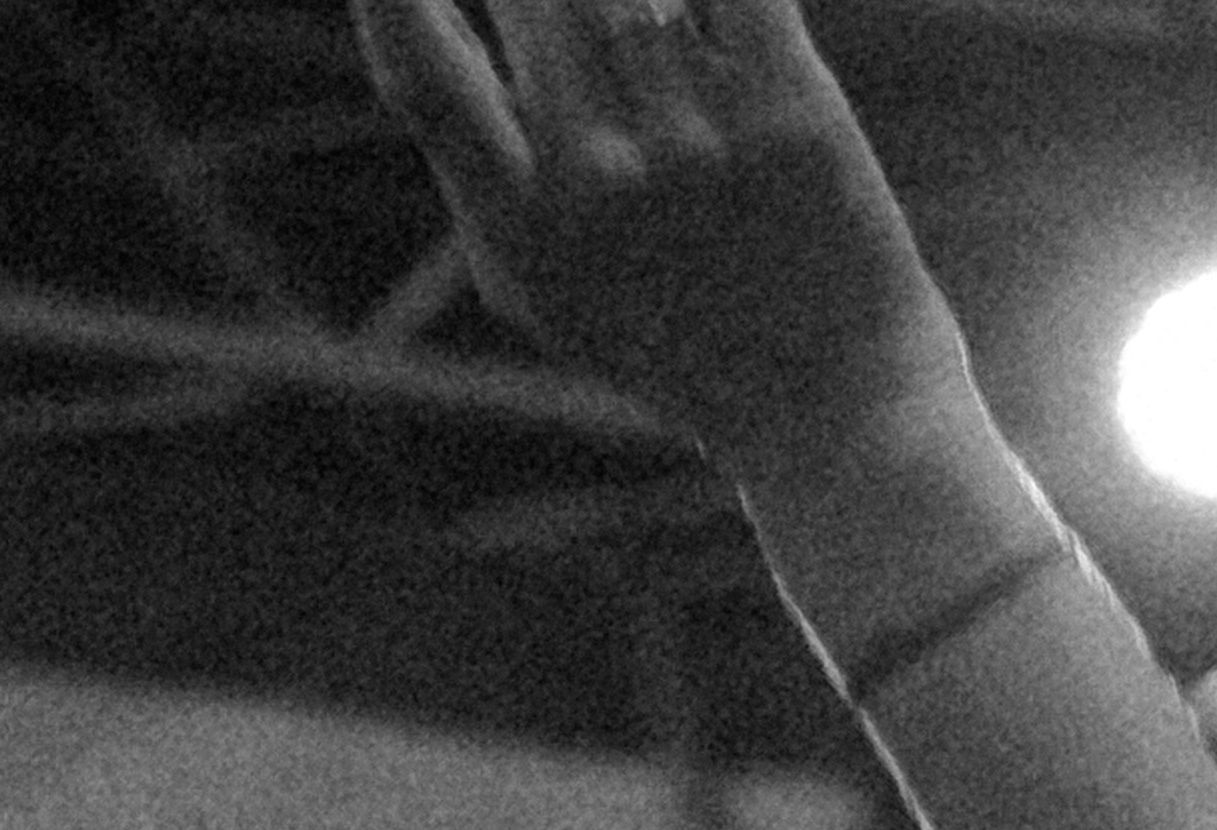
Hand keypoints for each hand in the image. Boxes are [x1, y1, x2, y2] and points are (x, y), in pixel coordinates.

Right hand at [354, 0, 966, 478]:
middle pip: (539, 2)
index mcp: (518, 234)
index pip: (426, 84)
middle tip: (552, 13)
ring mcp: (696, 144)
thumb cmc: (664, 335)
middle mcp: (596, 181)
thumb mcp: (538, 283)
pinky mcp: (792, 111)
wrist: (822, 401)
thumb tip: (435, 21)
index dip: (394, 6)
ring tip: (636, 51)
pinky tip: (696, 10)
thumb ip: (482, 165)